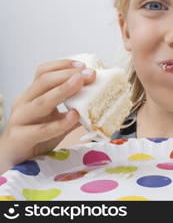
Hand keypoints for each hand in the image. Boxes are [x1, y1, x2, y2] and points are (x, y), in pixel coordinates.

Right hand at [0, 59, 95, 173]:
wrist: (14, 162)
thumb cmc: (36, 138)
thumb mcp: (57, 120)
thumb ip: (76, 110)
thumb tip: (102, 101)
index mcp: (32, 95)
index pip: (44, 72)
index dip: (63, 65)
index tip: (83, 65)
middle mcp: (24, 103)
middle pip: (43, 81)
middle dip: (68, 75)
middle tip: (89, 73)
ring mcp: (20, 119)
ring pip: (41, 102)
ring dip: (63, 90)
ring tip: (80, 84)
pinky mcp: (19, 138)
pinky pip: (41, 129)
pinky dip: (59, 123)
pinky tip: (73, 117)